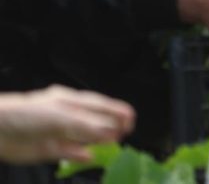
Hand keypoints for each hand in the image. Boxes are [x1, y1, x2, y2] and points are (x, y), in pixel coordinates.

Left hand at [0, 85, 134, 162]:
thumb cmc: (27, 115)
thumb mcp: (61, 116)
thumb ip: (87, 125)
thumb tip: (113, 132)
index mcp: (70, 100)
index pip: (98, 104)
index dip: (116, 109)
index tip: (132, 117)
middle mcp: (66, 116)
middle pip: (94, 120)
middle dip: (111, 125)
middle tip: (127, 132)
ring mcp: (58, 133)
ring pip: (84, 138)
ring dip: (98, 141)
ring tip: (115, 144)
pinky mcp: (49, 150)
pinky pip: (69, 153)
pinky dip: (80, 155)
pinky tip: (90, 157)